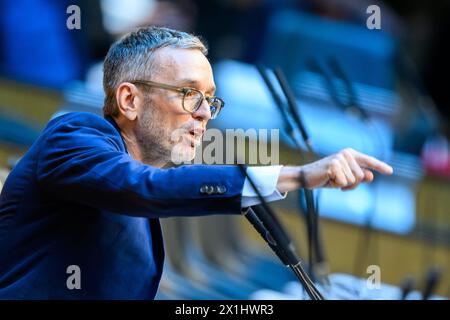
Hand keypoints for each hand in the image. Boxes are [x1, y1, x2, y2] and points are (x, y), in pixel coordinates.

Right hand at [276, 148, 392, 192]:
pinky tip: (328, 180)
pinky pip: (344, 182)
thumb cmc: (326, 177)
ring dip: (343, 185)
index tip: (390, 172)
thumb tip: (370, 175)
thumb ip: (358, 176)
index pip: (368, 160)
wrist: (306, 177)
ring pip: (353, 180)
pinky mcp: (334, 165)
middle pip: (361, 176)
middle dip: (352, 184)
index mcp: (350, 154)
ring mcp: (340, 158)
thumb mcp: (344, 178)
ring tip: (332, 180)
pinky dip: (336, 185)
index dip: (380, 166)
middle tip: (338, 183)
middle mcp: (346, 154)